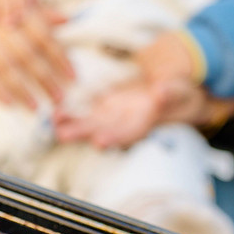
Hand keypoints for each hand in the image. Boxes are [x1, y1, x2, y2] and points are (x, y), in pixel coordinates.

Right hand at [0, 6, 72, 108]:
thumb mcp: (16, 15)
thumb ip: (43, 17)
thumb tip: (68, 20)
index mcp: (17, 18)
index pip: (43, 38)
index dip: (60, 58)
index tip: (73, 77)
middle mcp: (2, 30)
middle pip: (28, 56)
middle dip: (46, 78)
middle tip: (59, 97)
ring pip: (8, 70)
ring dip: (23, 91)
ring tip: (37, 107)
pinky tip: (10, 103)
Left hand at [55, 77, 233, 148]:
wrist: (167, 93)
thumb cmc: (176, 96)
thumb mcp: (178, 92)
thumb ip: (170, 93)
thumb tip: (161, 92)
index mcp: (143, 124)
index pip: (128, 134)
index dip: (114, 138)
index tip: (100, 141)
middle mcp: (124, 125)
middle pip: (102, 132)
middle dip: (83, 135)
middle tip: (64, 135)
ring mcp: (112, 118)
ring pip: (88, 126)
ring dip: (70, 127)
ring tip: (54, 126)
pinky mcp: (102, 107)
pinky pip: (83, 112)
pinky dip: (69, 114)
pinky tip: (55, 113)